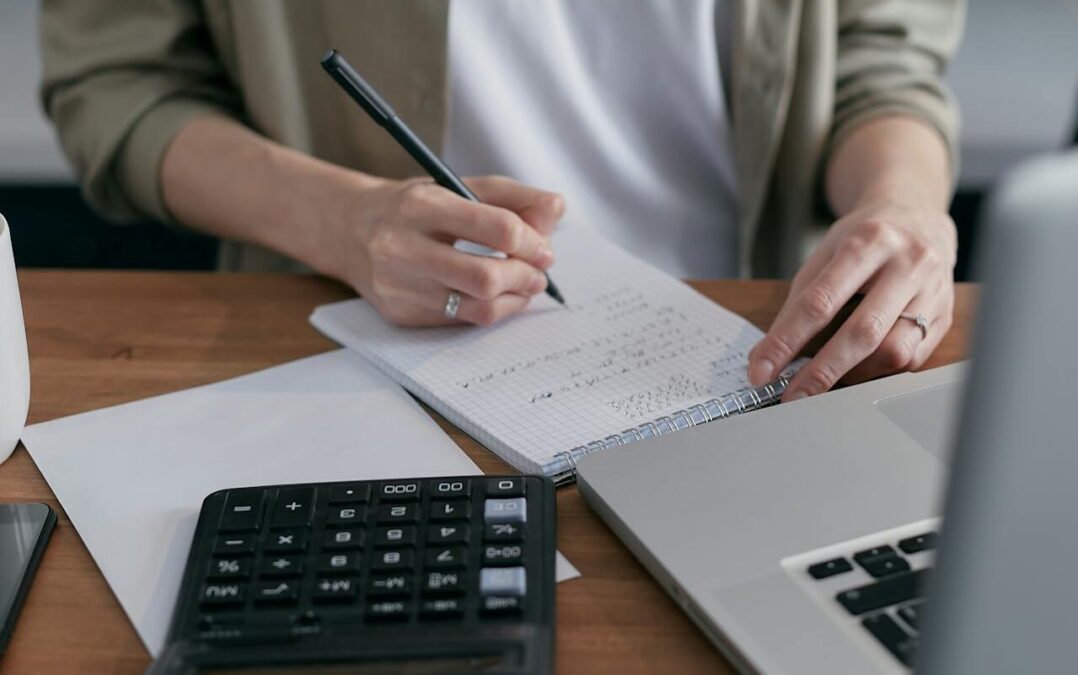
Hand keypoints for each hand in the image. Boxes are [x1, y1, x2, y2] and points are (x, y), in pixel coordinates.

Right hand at [327, 175, 563, 326]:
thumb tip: (556, 210)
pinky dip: (489, 310)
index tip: (544, 248)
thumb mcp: (458, 186)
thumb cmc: (416, 207)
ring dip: (514, 299)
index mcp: (421, 206)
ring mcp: (398, 286)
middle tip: (538, 273)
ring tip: (524, 285)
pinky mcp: (400, 314)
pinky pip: (460, 321)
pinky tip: (495, 296)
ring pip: (477, 308)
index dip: (532, 241)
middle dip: (524, 276)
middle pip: (486, 277)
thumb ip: (513, 196)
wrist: (350, 230)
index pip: (496, 227)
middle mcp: (402, 247)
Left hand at [747, 199, 956, 399]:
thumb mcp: (825, 254)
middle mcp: (908, 263)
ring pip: (893, 352)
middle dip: (821, 372)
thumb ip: (800, 301)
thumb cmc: (863, 239)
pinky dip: (877, 371)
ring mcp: (934, 291)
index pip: (819, 302)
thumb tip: (771, 355)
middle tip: (792, 397)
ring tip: (827, 378)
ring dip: (853, 374)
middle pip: (862, 332)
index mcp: (868, 241)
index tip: (761, 371)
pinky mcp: (946, 316)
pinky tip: (858, 368)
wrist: (917, 219)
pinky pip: (910, 359)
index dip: (786, 341)